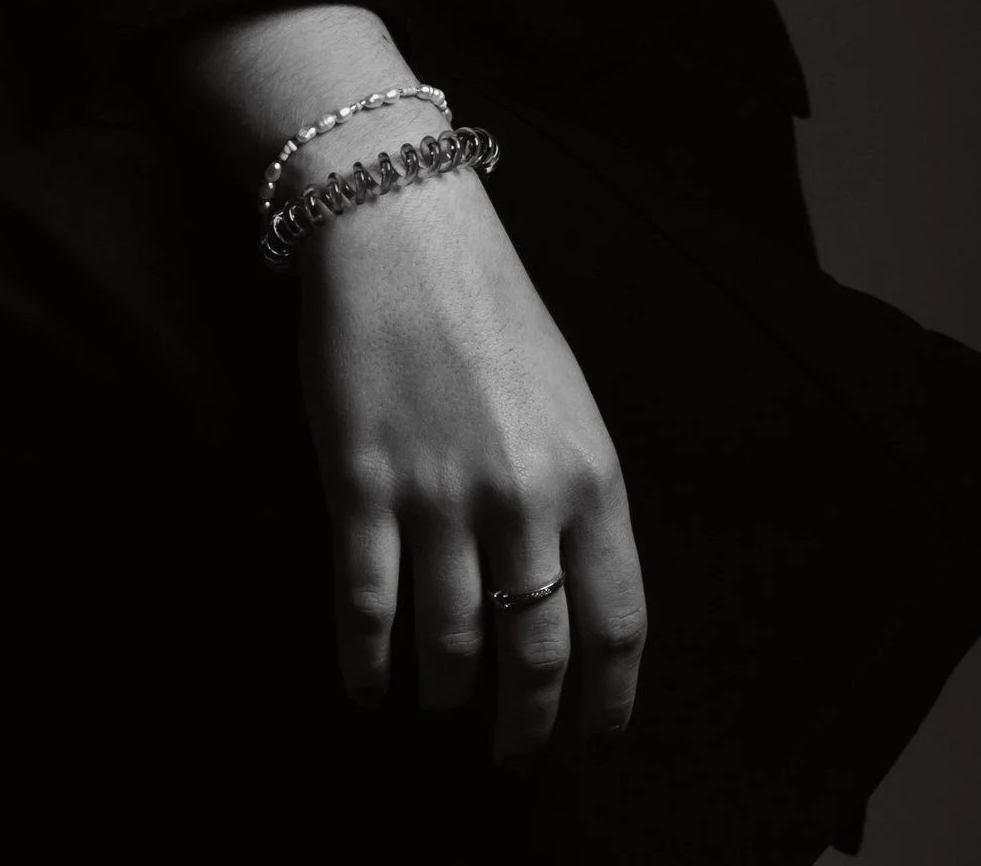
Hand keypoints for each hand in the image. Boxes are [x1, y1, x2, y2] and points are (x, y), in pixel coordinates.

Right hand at [295, 171, 644, 773]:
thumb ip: (578, 498)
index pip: (616, 625)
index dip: (606, 702)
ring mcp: (441, 494)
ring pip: (453, 644)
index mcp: (590, 474)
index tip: (592, 738)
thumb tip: (573, 598)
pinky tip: (367, 686)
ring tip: (441, 707)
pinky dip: (366, 664)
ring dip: (448, 697)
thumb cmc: (489, 308)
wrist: (401, 227)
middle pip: (538, 657)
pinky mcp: (364, 484)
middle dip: (527, 725)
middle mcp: (524, 496)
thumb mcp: (568, 401)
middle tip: (513, 752)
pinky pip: (367, 606)